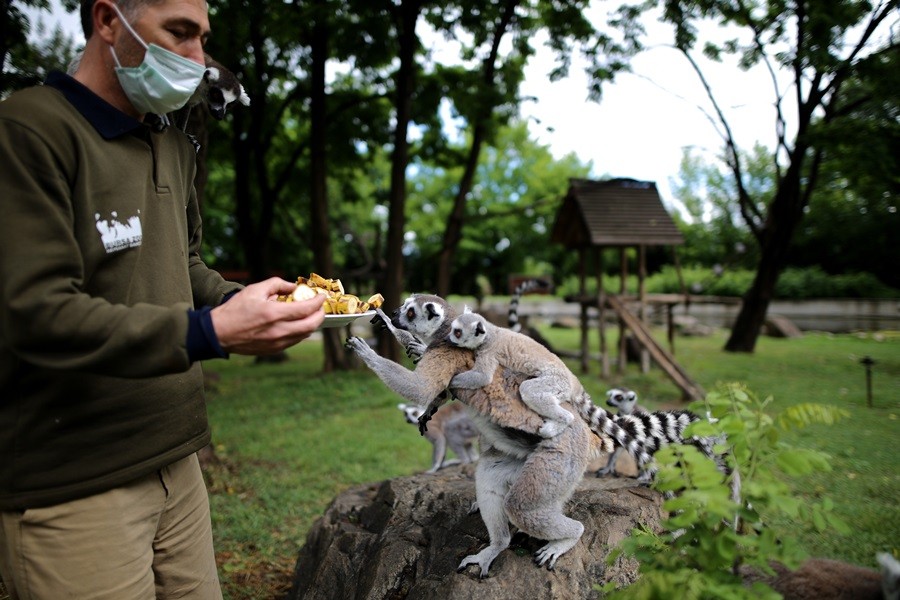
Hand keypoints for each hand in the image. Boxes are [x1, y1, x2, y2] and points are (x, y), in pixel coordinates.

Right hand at [210, 277, 324, 355]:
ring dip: (312, 324)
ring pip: (305, 335)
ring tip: (310, 314)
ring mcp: (277, 343)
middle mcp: (278, 331)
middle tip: (320, 307)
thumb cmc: (235, 310)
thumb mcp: (255, 290)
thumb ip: (277, 284)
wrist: (219, 333)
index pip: (305, 309)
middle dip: (320, 315)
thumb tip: (293, 286)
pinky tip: (298, 323)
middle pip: (311, 325)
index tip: (322, 296)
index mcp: (273, 314)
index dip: (318, 302)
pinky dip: (301, 331)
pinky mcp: (274, 350)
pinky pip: (295, 341)